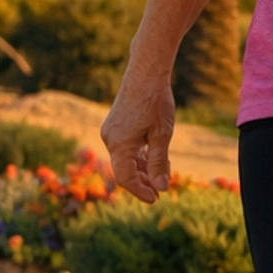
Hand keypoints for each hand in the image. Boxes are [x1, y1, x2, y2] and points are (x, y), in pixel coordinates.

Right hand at [101, 74, 175, 203]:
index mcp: (119, 144)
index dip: (140, 191)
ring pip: (125, 159)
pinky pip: (125, 147)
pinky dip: (138, 155)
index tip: (155, 198)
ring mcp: (111, 132)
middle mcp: (110, 139)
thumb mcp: (162, 135)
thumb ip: (159, 163)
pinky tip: (153, 158)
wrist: (145, 74)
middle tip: (161, 190)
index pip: (125, 178)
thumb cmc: (155, 102)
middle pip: (124, 170)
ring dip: (142, 168)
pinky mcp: (115, 126)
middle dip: (143, 181)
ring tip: (162, 174)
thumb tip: (161, 188)